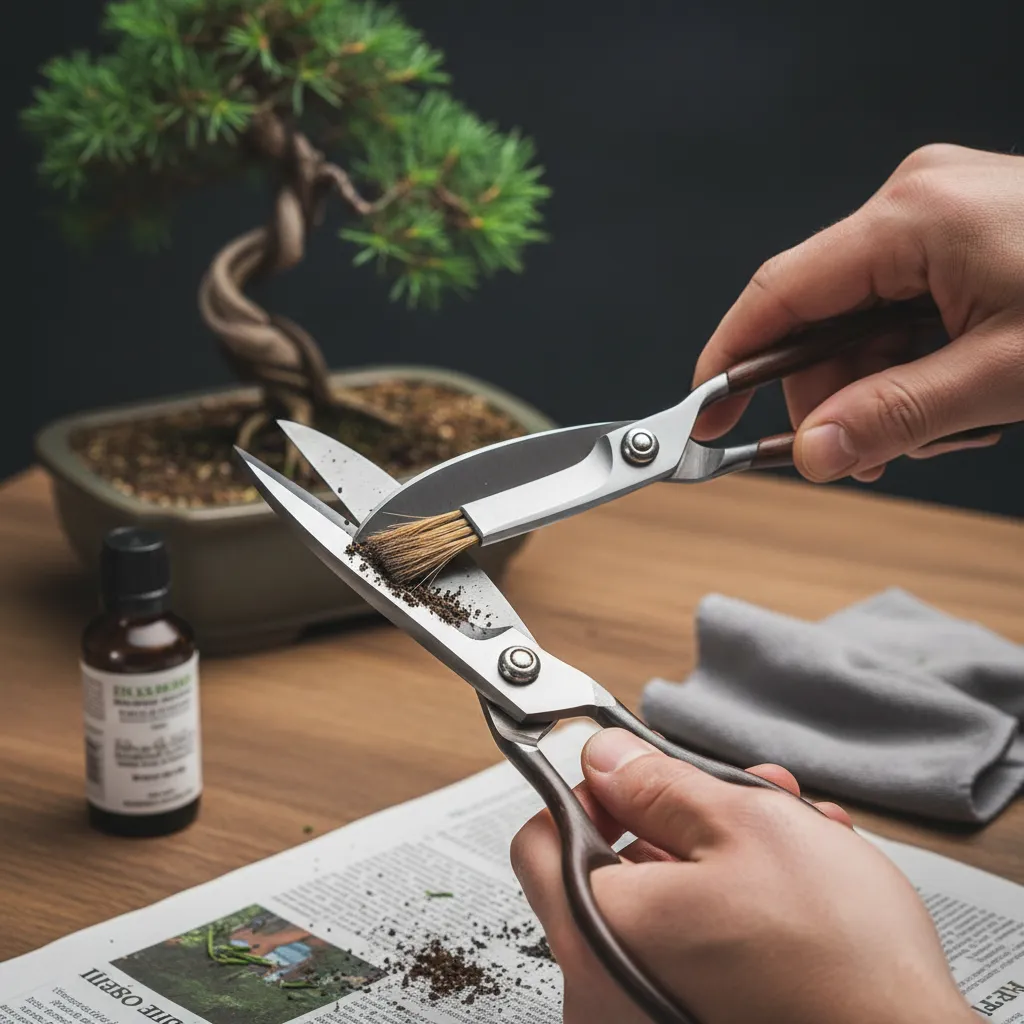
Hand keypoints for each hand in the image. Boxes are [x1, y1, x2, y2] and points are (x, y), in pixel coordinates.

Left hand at [511, 729, 973, 1023]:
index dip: (587, 790)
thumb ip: (656, 782)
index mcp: (595, 928)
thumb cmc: (834, 960)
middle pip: (614, 869)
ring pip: (665, 905)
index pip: (540, 836)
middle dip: (680, 816)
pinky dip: (729, 910)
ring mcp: (642, 1016)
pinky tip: (792, 885)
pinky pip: (689, 950)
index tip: (631, 776)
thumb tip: (606, 758)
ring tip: (787, 829)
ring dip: (720, 855)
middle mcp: (603, 986)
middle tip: (731, 794)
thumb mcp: (744, 825)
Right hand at [693, 143, 1023, 482]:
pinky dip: (910, 368)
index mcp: (910, 219)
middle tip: (859, 457)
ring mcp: (938, 220)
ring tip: (932, 429)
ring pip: (859, 326)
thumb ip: (895, 416)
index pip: (777, 295)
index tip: (703, 417)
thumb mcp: (1004, 375)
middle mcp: (913, 207)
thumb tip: (813, 456)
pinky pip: (899, 314)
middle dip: (830, 398)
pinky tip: (949, 398)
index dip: (729, 362)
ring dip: (877, 391)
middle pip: (817, 321)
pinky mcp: (960, 241)